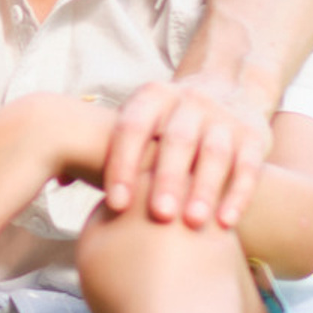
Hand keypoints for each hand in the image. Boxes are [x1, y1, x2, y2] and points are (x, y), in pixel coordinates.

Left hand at [99, 76, 270, 230]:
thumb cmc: (163, 125)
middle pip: (176, 141)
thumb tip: (59, 181)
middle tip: (158, 216)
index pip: (132, 128)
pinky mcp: (254, 136)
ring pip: (215, 154)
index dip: (123, 164)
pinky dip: (237, 194)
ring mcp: (223, 118)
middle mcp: (189, 103)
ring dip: (204, 190)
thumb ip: (103, 149)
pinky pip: (248, 166)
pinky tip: (225, 223)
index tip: (117, 205)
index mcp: (152, 97)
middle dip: (167, 179)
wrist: (228, 89)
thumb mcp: (139, 122)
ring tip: (192, 223)